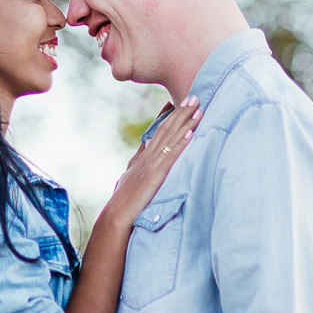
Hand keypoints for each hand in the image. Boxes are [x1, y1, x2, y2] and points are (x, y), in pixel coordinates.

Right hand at [105, 95, 199, 229]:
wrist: (116, 216)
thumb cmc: (123, 201)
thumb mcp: (130, 176)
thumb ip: (138, 160)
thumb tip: (146, 144)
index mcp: (142, 157)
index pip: (157, 131)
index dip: (166, 116)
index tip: (174, 101)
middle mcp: (147, 157)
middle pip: (166, 130)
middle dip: (181, 113)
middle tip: (193, 96)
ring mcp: (151, 165)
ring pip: (171, 139)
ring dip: (185, 123)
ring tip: (197, 109)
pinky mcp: (156, 176)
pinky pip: (171, 157)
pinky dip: (181, 144)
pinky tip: (190, 134)